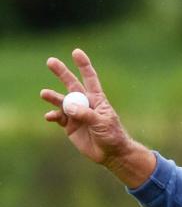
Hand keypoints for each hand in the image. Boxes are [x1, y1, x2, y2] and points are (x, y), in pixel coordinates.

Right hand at [41, 48, 155, 187]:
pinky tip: (49, 117)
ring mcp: (76, 113)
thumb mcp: (102, 124)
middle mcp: (84, 103)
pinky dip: (53, 116)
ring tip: (44, 94)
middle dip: (62, 73)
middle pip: (71, 85)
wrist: (111, 154)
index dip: (83, 65)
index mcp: (96, 99)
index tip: (76, 52)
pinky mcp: (70, 125)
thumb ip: (86, 114)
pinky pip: (58, 117)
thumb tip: (68, 106)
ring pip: (61, 101)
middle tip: (50, 61)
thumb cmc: (112, 136)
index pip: (90, 79)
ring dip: (53, 97)